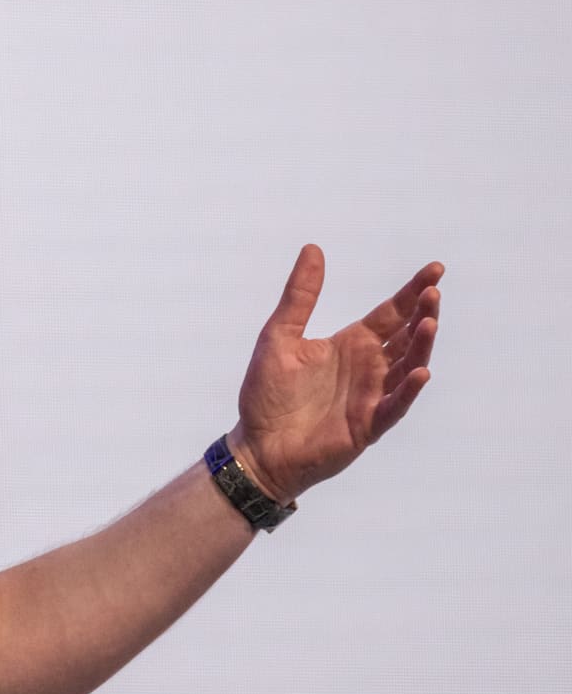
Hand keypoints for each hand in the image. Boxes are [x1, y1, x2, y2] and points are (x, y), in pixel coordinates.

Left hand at [230, 244, 442, 504]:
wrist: (257, 444)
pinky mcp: (367, 424)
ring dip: (420, 346)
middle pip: (406, 336)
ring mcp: (372, 396)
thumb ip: (300, 295)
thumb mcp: (279, 335)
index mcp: (351, 344)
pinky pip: (394, 405)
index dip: (413, 292)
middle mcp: (368, 367)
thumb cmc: (267, 393)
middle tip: (433, 290)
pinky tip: (420, 372)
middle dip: (423, 313)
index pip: (391, 313)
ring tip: (428, 322)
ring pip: (407, 367)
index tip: (436, 269)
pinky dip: (408, 390)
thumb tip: (313, 249)